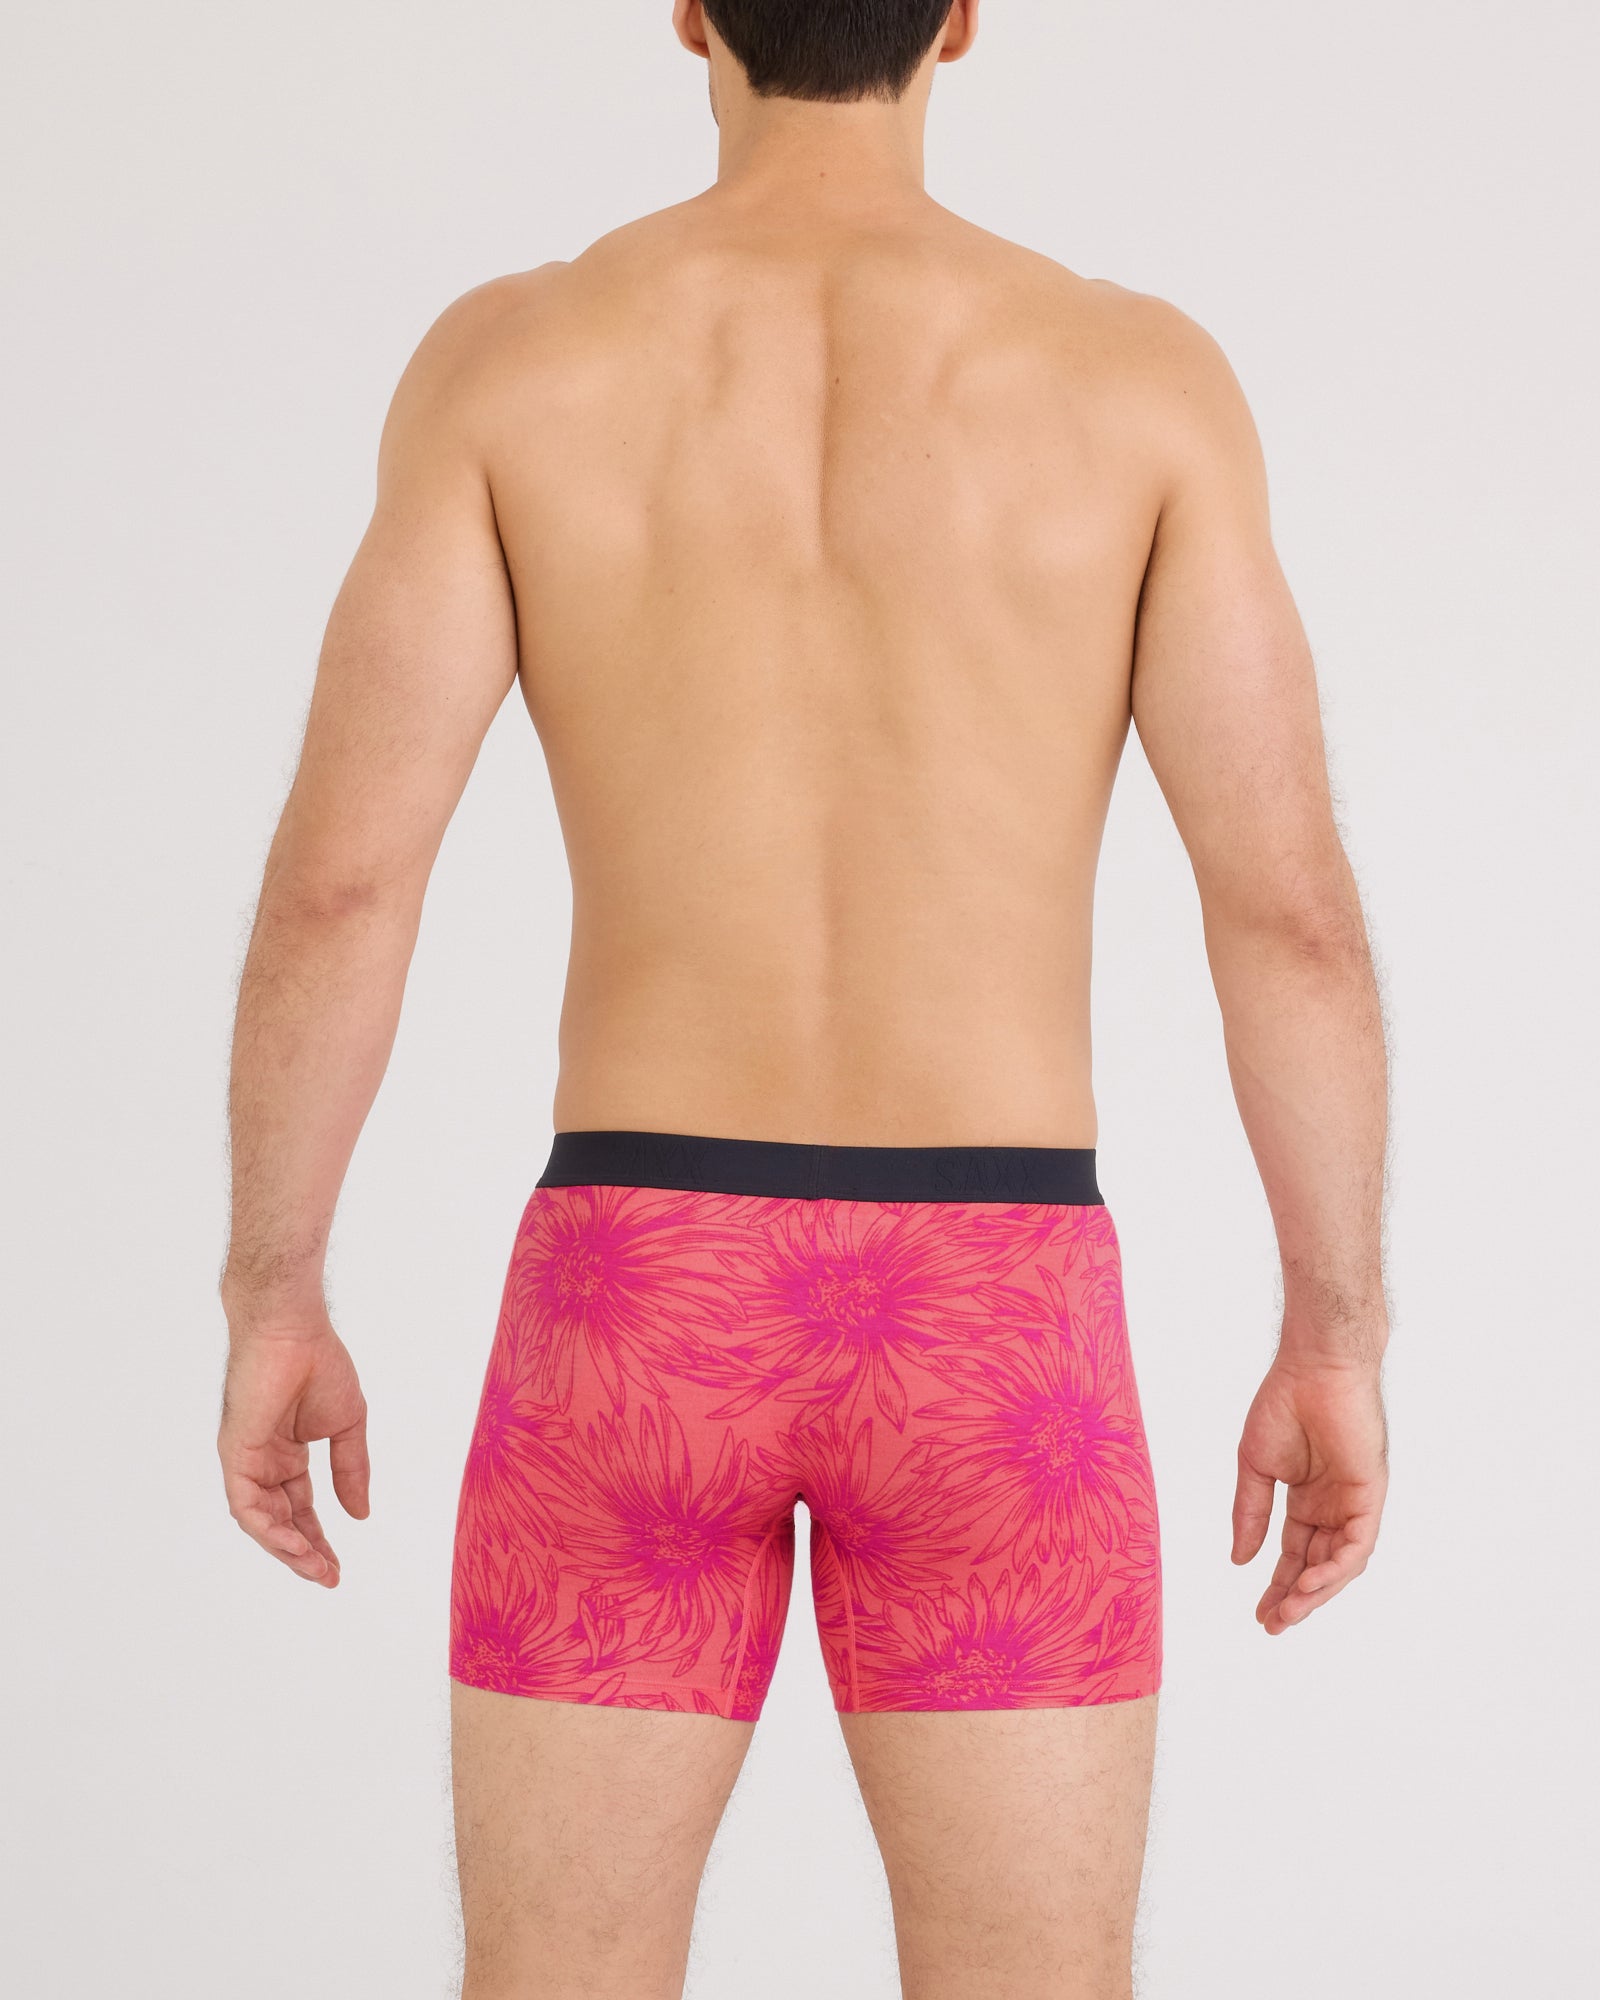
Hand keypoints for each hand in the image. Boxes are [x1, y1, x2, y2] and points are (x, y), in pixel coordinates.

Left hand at [218, 1312, 369, 1586]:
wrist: (294, 1330)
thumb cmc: (319, 1364)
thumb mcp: (347, 1426)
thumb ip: (351, 1470)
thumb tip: (360, 1515)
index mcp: (287, 1454)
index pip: (300, 1507)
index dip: (318, 1538)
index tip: (338, 1565)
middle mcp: (263, 1462)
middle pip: (281, 1520)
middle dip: (303, 1552)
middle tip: (328, 1576)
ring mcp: (246, 1459)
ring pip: (261, 1520)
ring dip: (287, 1548)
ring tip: (316, 1568)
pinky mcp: (235, 1453)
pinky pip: (246, 1504)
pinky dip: (269, 1528)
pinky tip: (293, 1544)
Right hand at [1231, 1357, 1386, 1634]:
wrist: (1313, 1368)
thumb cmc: (1282, 1404)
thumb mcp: (1255, 1467)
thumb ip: (1250, 1513)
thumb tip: (1239, 1560)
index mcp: (1306, 1500)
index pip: (1294, 1554)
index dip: (1277, 1584)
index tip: (1259, 1613)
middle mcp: (1333, 1507)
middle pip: (1317, 1566)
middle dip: (1295, 1598)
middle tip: (1272, 1624)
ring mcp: (1354, 1503)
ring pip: (1340, 1563)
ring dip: (1315, 1591)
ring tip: (1288, 1611)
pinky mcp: (1370, 1495)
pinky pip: (1358, 1543)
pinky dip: (1337, 1568)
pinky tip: (1311, 1583)